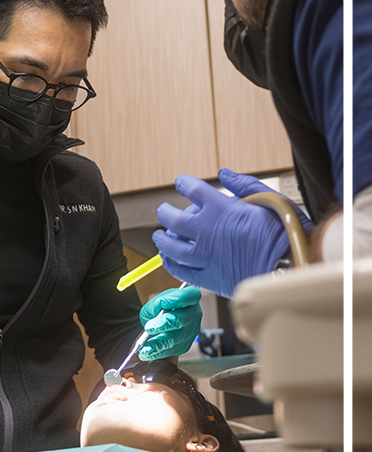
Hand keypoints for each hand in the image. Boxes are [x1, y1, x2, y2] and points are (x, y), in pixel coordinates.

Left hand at [139, 286, 201, 359]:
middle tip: (149, 328)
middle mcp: (193, 314)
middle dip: (164, 324)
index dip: (178, 298)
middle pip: (181, 319)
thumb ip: (154, 305)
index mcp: (189, 298)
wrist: (161, 324)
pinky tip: (147, 353)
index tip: (163, 302)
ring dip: (158, 344)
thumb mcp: (155, 302)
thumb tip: (154, 314)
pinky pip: (170, 350)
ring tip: (145, 348)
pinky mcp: (184, 346)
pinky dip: (157, 352)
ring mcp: (191, 332)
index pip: (190, 295)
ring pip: (175, 338)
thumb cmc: (161, 310)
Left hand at [152, 169, 307, 298]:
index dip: (183, 183)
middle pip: (172, 218)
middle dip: (165, 212)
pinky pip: (180, 271)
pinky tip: (167, 259)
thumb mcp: (270, 199)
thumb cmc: (286, 233)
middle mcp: (206, 230)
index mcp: (220, 208)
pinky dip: (170, 263)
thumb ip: (244, 185)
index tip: (182, 183)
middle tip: (164, 211)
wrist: (291, 268)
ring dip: (162, 238)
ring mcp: (204, 255)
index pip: (191, 189)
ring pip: (170, 245)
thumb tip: (223, 173)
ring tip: (160, 235)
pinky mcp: (208, 277)